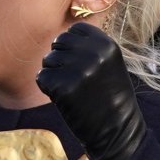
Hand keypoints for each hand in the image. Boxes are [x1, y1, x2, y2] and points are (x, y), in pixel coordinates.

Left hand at [37, 21, 146, 159]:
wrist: (117, 130)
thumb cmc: (111, 96)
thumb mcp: (109, 63)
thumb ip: (90, 47)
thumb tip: (61, 37)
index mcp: (107, 44)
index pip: (75, 29)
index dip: (71, 45)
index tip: (79, 62)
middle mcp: (94, 53)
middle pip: (59, 42)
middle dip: (60, 59)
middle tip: (73, 79)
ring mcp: (79, 70)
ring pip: (48, 60)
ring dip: (54, 75)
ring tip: (72, 90)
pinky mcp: (64, 88)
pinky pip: (42, 78)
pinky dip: (48, 89)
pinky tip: (64, 99)